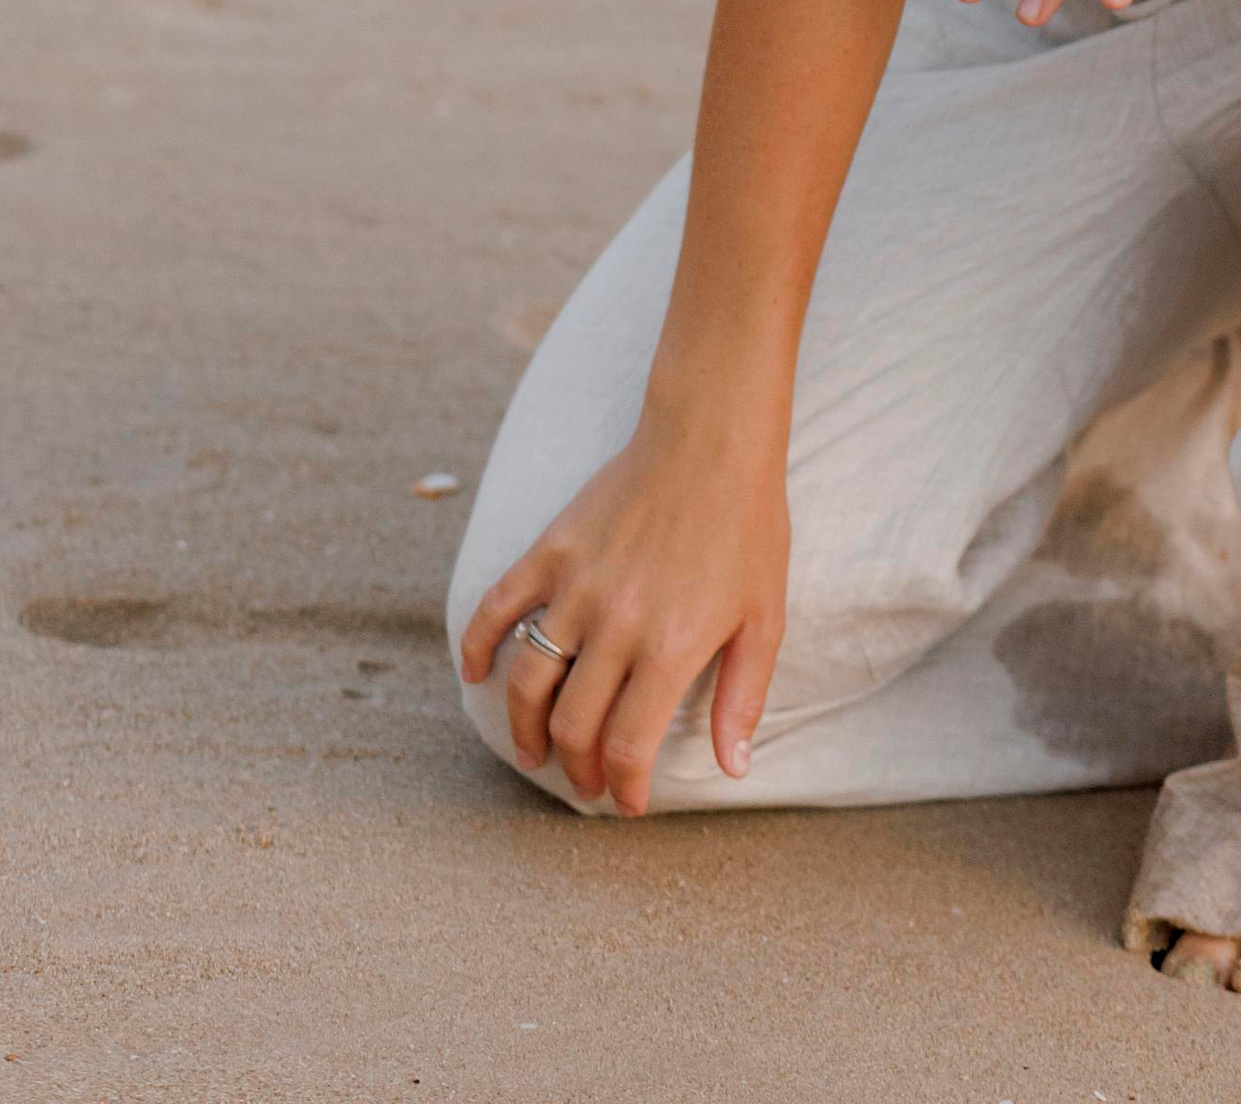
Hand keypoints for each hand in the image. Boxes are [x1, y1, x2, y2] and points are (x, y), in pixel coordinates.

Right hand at [457, 417, 789, 813]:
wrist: (710, 438)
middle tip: (586, 780)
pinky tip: (475, 672)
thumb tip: (733, 767)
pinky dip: (476, 645)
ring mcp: (576, 586)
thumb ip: (743, 696)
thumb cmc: (747, 525)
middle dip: (577, 768)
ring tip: (534, 751)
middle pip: (572, 724)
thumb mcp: (764, 617)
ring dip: (524, 729)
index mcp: (669, 647)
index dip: (622, 786)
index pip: (627, 746)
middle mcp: (615, 624)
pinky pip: (496, 606)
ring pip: (528, 681)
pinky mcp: (550, 550)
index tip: (627, 802)